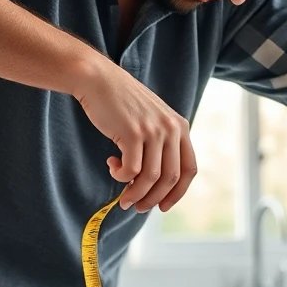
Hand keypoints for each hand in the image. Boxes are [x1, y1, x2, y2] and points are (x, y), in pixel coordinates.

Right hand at [72, 58, 197, 212]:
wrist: (97, 79)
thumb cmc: (120, 103)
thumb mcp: (151, 119)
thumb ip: (159, 143)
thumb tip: (153, 183)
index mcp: (180, 127)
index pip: (189, 169)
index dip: (178, 193)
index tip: (163, 206)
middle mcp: (171, 129)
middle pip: (171, 178)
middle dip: (154, 199)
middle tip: (137, 207)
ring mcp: (153, 131)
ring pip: (150, 178)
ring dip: (135, 194)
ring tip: (123, 198)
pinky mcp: (133, 134)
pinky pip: (131, 170)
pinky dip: (121, 176)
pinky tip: (111, 166)